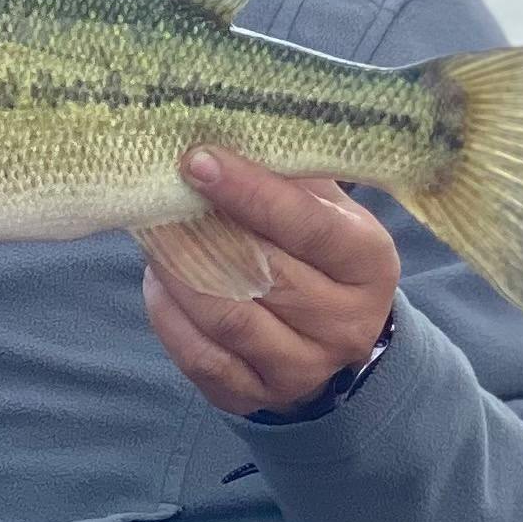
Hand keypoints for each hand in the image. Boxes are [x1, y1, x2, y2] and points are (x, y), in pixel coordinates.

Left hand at [143, 147, 399, 419]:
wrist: (336, 339)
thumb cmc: (321, 252)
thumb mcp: (330, 209)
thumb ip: (292, 174)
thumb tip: (228, 124)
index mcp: (369, 265)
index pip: (309, 227)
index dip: (252, 193)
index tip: (197, 160)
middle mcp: (344, 323)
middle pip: (264, 276)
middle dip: (201, 232)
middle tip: (157, 193)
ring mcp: (302, 368)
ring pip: (227, 320)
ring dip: (179, 273)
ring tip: (153, 234)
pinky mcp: (256, 396)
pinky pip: (201, 358)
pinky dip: (170, 317)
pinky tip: (159, 282)